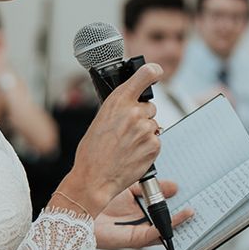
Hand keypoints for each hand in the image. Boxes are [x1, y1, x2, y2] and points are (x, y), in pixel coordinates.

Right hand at [60, 63, 164, 214]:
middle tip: (125, 131)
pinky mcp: (154, 145)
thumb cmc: (92, 151)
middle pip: (149, 107)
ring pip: (153, 125)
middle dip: (141, 116)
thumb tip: (132, 103)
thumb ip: (119, 108)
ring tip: (126, 145)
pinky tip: (132, 153)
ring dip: (144, 133)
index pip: (145, 75)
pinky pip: (156, 141)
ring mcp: (146, 129)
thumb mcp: (101, 119)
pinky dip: (147, 146)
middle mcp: (134, 112)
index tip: (156, 72)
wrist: (94, 178)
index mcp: (118, 101)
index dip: (153, 72)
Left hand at [93, 180, 193, 249]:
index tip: (191, 189)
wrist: (77, 207)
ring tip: (193, 210)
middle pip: (165, 217)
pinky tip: (179, 217)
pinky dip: (168, 226)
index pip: (161, 203)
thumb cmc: (98, 195)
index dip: (176, 198)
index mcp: (136, 205)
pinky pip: (155, 234)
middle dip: (181, 211)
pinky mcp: (134, 239)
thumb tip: (175, 187)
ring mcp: (137, 229)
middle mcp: (138, 219)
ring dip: (179, 221)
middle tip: (198, 201)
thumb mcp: (129, 185)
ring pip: (164, 228)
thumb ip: (151, 187)